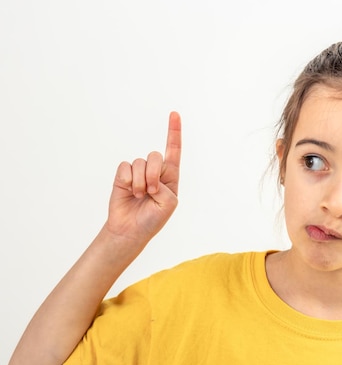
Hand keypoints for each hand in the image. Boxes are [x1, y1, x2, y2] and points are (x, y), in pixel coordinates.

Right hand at [105, 111, 181, 242]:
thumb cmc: (153, 218)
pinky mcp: (123, 175)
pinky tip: (129, 192)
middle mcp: (155, 171)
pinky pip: (125, 167)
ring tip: (139, 196)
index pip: (173, 151)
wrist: (131, 229)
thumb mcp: (168, 204)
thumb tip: (150, 176)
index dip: (174, 132)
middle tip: (151, 192)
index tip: (174, 114)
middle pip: (155, 156)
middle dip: (153, 174)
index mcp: (170, 176)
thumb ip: (166, 187)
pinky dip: (127, 181)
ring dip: (140, 182)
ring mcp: (138, 172)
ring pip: (140, 162)